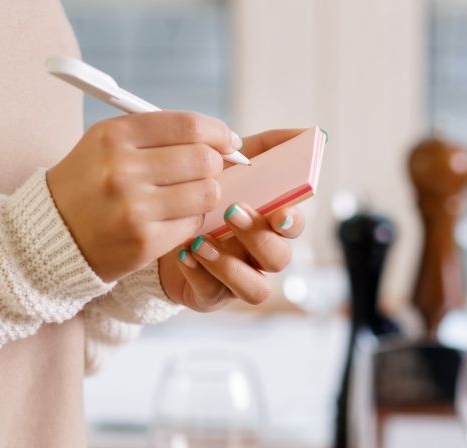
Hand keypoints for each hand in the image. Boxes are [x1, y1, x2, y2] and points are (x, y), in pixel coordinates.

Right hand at [47, 112, 240, 281]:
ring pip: (206, 193)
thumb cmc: (90, 184)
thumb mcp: (108, 144)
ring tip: (187, 195)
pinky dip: (190, 219)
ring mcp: (133, 208)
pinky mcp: (144, 241)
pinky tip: (171, 218)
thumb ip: (160, 134)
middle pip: (203, 159)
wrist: (52, 235)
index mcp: (113, 136)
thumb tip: (222, 137)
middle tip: (205, 171)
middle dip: (214, 164)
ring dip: (205, 193)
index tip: (226, 141)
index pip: (189, 125)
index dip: (218, 132)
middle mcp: (121, 169)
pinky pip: (193, 223)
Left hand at [157, 129, 306, 311]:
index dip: (291, 221)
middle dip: (258, 237)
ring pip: (256, 287)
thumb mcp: (232, 166)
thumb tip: (304, 132)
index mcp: (269, 223)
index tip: (278, 210)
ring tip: (201, 241)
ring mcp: (239, 278)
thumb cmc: (207, 196)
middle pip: (279, 257)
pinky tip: (185, 254)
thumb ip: (266, 149)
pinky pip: (216, 294)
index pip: (293, 225)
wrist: (162, 225)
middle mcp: (260, 254)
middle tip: (231, 212)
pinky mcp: (213, 295)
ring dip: (230, 264)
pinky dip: (201, 274)